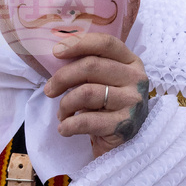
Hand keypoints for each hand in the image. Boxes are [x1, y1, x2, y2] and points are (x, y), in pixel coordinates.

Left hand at [43, 33, 149, 157]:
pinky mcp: (124, 125)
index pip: (105, 43)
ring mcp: (132, 102)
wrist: (123, 142)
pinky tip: (64, 128)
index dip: (79, 44)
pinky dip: (69, 125)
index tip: (56, 52)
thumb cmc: (108, 106)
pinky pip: (87, 121)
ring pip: (86, 93)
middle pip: (91, 66)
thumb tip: (57, 55)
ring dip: (65, 104)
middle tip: (49, 90)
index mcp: (131, 62)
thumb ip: (89, 66)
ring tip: (62, 114)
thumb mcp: (105, 80)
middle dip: (62, 77)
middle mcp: (136, 78)